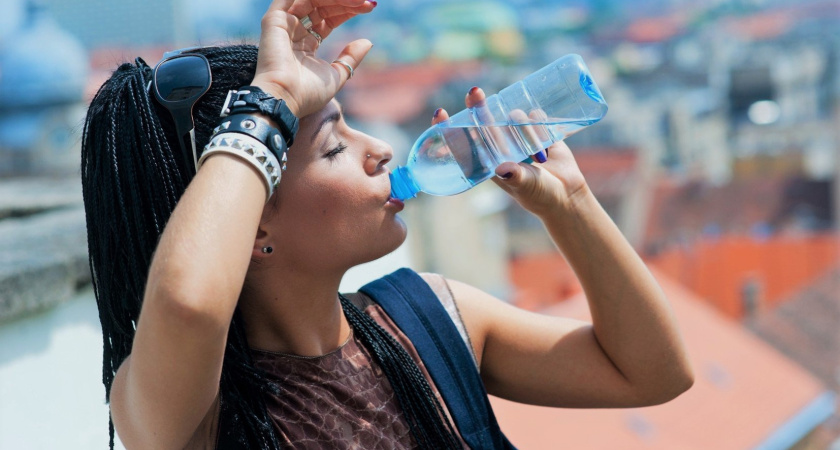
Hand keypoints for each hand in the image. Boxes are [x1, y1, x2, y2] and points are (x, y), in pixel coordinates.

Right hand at [250, 0, 375, 116]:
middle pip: (322, 5)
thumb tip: (367, 42)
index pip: (328, 16)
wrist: (286, 99)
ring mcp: (283, 23)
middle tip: (368, 3)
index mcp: (306, 43)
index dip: (348, 9)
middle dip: (346, 2)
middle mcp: (294, 30)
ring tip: (360, 2)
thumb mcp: (337, 74)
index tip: (370, 8)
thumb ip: (350, 58)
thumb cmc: (308, 93)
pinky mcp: (274, 19)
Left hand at [431, 87, 588, 215]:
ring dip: (522, 127)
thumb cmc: (541, 196)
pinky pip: (535, 117)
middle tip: (474, 93)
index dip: (449, 128)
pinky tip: (546, 136)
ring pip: (513, 118)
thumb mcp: (527, 187)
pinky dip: (539, 122)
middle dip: (477, 107)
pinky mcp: (538, 131)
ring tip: (537, 153)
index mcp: (489, 162)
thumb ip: (517, 177)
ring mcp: (518, 138)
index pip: (463, 143)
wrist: (567, 196)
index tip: (439, 113)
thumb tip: (503, 168)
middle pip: (483, 122)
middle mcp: (500, 148)